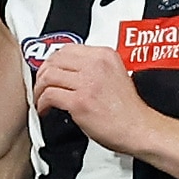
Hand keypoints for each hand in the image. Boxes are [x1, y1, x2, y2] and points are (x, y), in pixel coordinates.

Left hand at [32, 44, 151, 152]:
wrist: (139, 129)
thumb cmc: (127, 109)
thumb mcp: (114, 75)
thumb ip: (93, 67)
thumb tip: (68, 70)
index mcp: (104, 55)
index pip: (67, 49)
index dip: (52, 61)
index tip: (48, 71)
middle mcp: (96, 65)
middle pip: (54, 60)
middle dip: (42, 74)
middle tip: (40, 86)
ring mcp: (87, 82)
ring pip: (48, 77)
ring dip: (39, 89)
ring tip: (40, 99)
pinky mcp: (80, 101)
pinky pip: (49, 95)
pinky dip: (41, 103)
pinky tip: (45, 109)